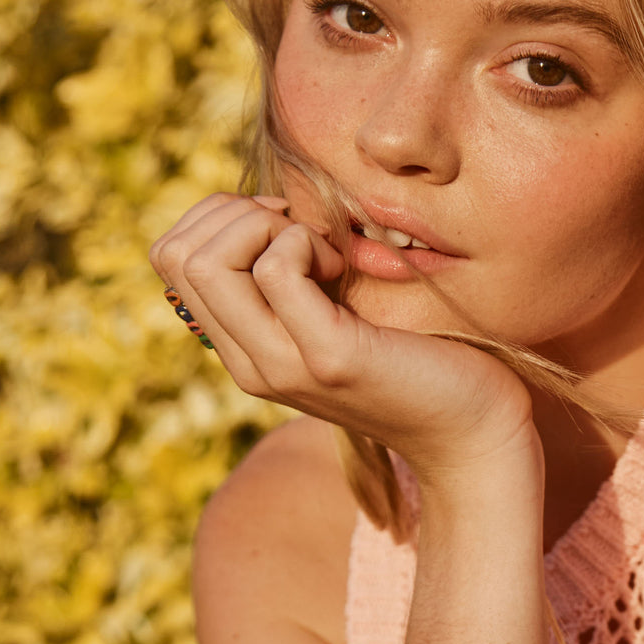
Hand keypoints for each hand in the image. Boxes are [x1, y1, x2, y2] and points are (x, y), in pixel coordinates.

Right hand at [149, 193, 537, 479]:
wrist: (473, 430)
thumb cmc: (420, 359)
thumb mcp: (340, 314)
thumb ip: (293, 282)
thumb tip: (261, 212)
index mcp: (245, 351)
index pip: (171, 258)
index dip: (222, 218)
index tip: (288, 230)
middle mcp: (250, 364)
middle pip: (176, 254)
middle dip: (237, 215)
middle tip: (308, 237)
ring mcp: (282, 365)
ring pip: (208, 261)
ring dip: (270, 229)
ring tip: (328, 255)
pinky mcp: (328, 357)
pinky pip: (275, 270)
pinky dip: (305, 244)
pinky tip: (346, 267)